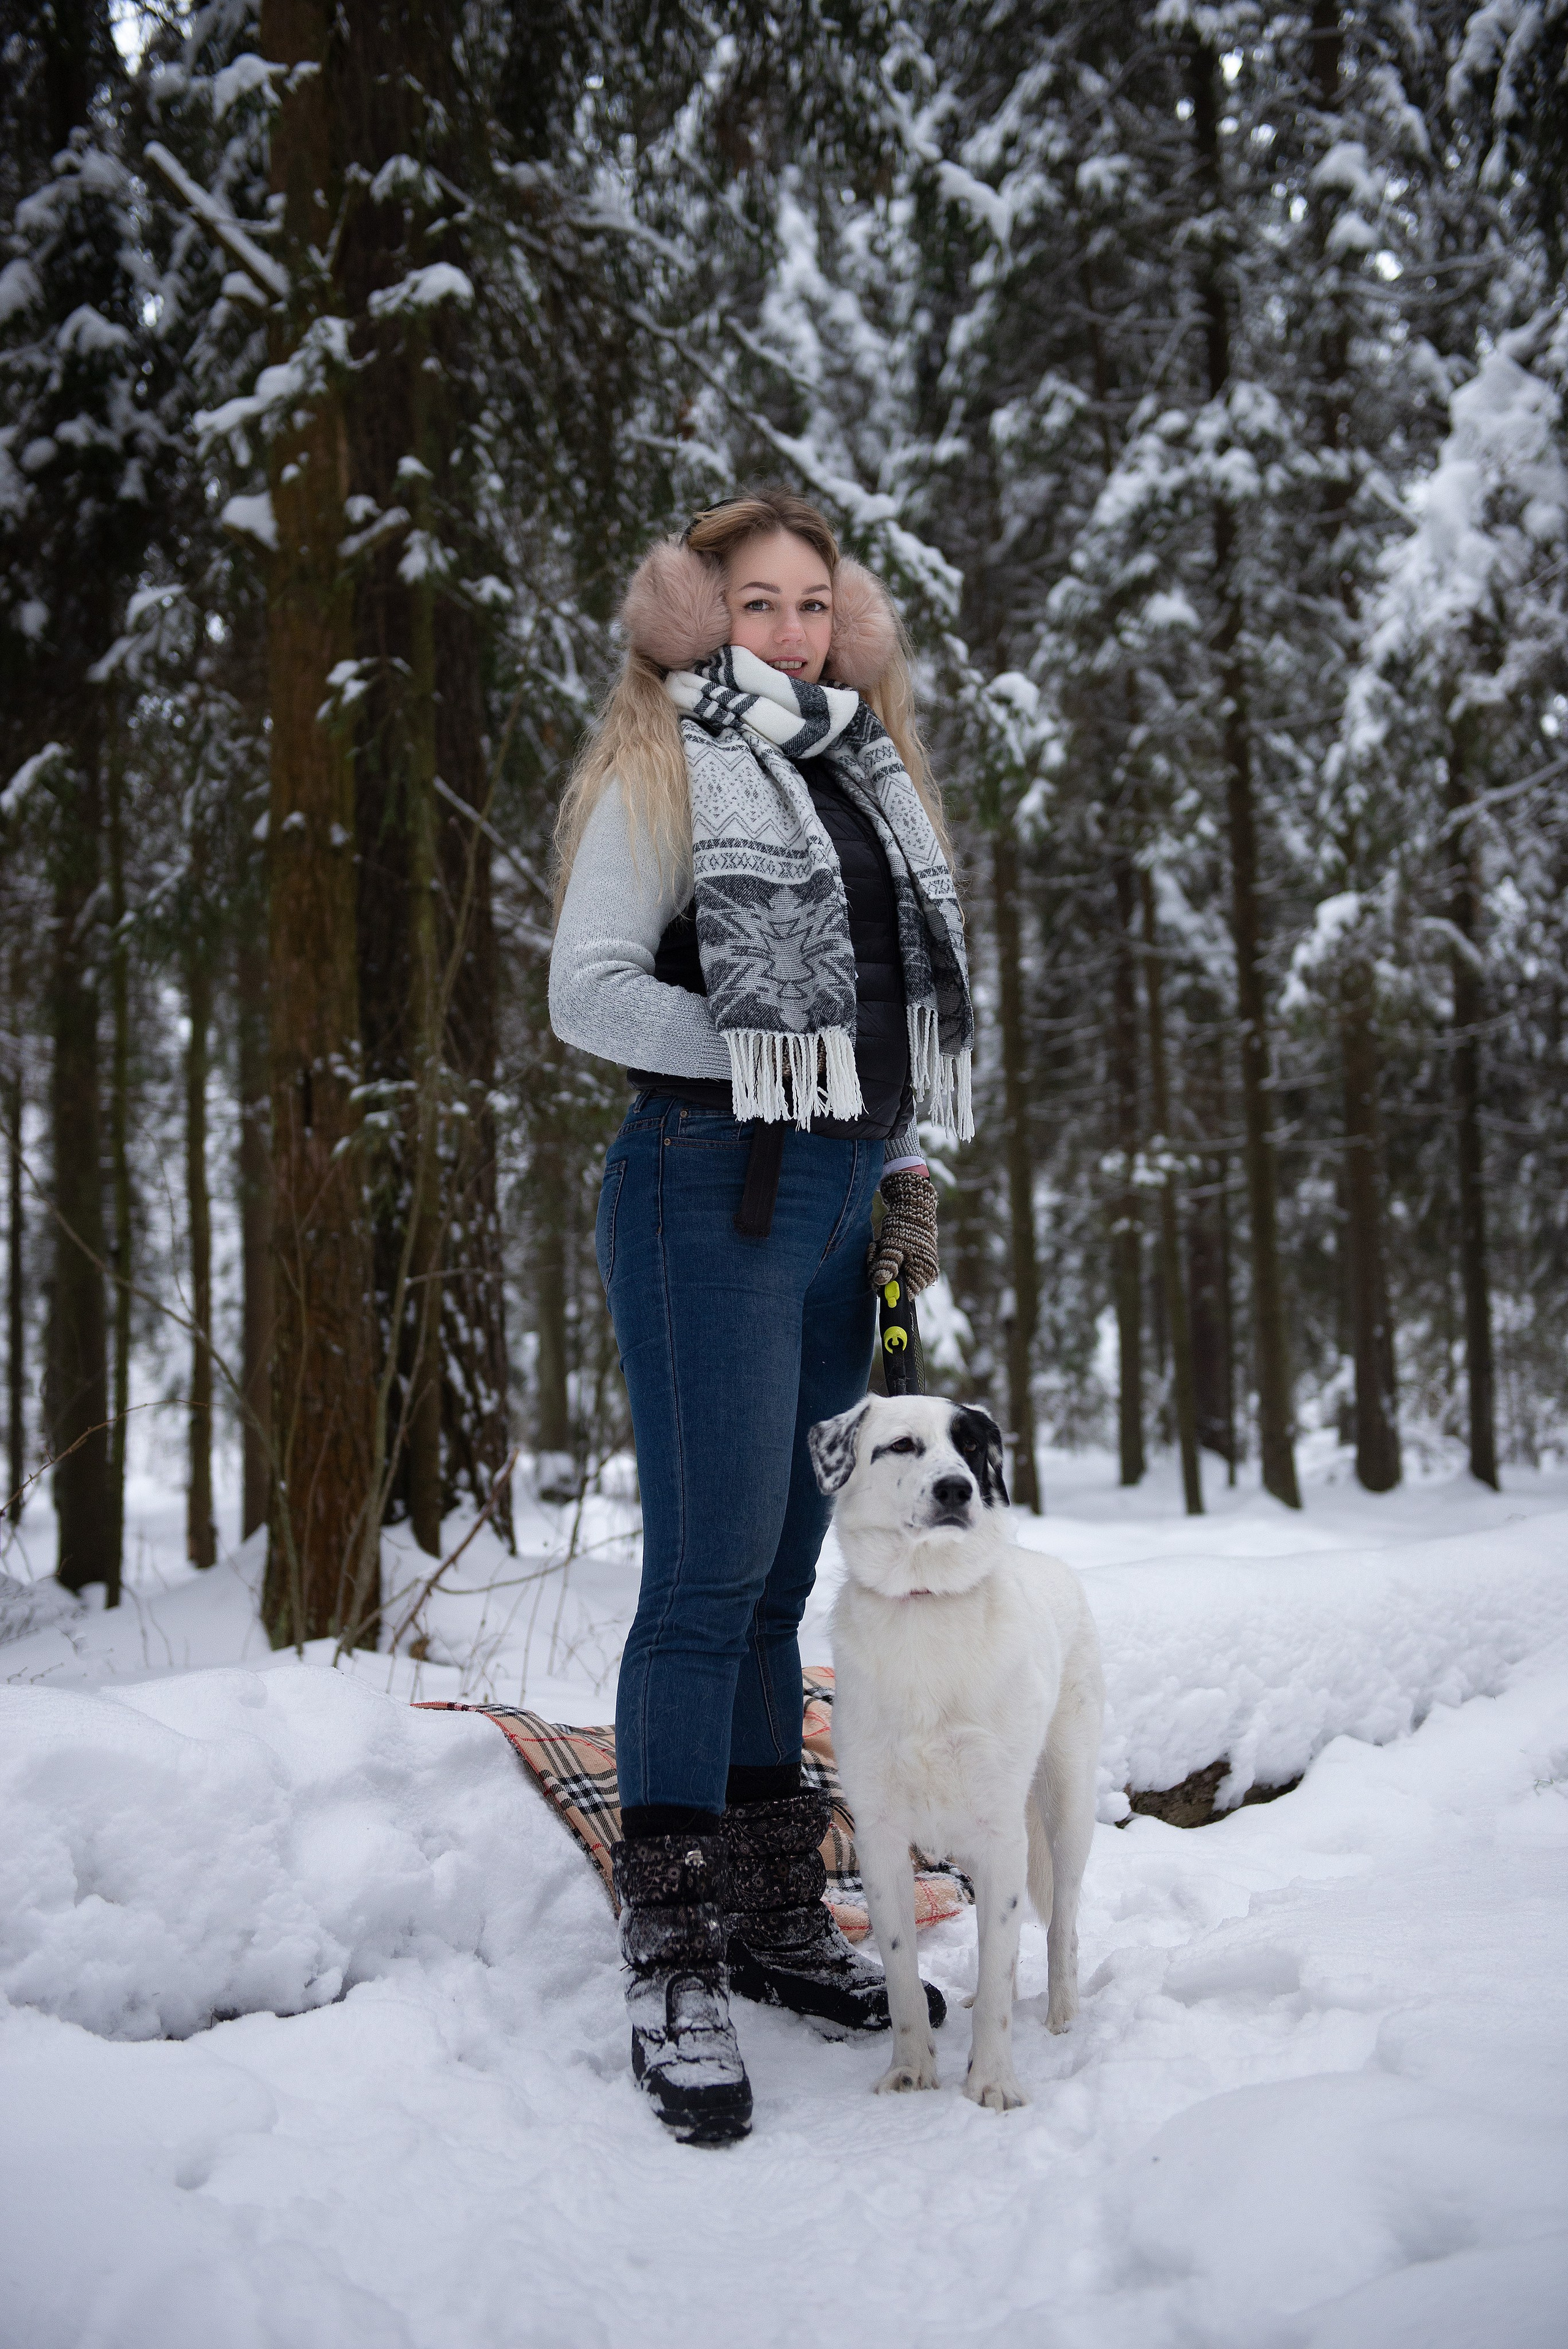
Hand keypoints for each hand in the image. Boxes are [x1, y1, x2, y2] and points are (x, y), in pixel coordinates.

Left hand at [867, 1168, 938, 1295]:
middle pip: (895, 1285)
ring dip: (879, 1262)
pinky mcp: (908, 1260)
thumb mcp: (892, 1246)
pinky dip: (883, 1257)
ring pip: (890, 1275)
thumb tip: (881, 1282)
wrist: (912, 1206)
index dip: (887, 1287)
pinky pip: (891, 1266)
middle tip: (874, 1254)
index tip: (876, 1274)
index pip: (904, 1294)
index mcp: (924, 1273)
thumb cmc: (905, 1226)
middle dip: (880, 1271)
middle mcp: (923, 1273)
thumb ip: (887, 1266)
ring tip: (878, 1246)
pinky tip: (880, 1245)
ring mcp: (916, 1266)